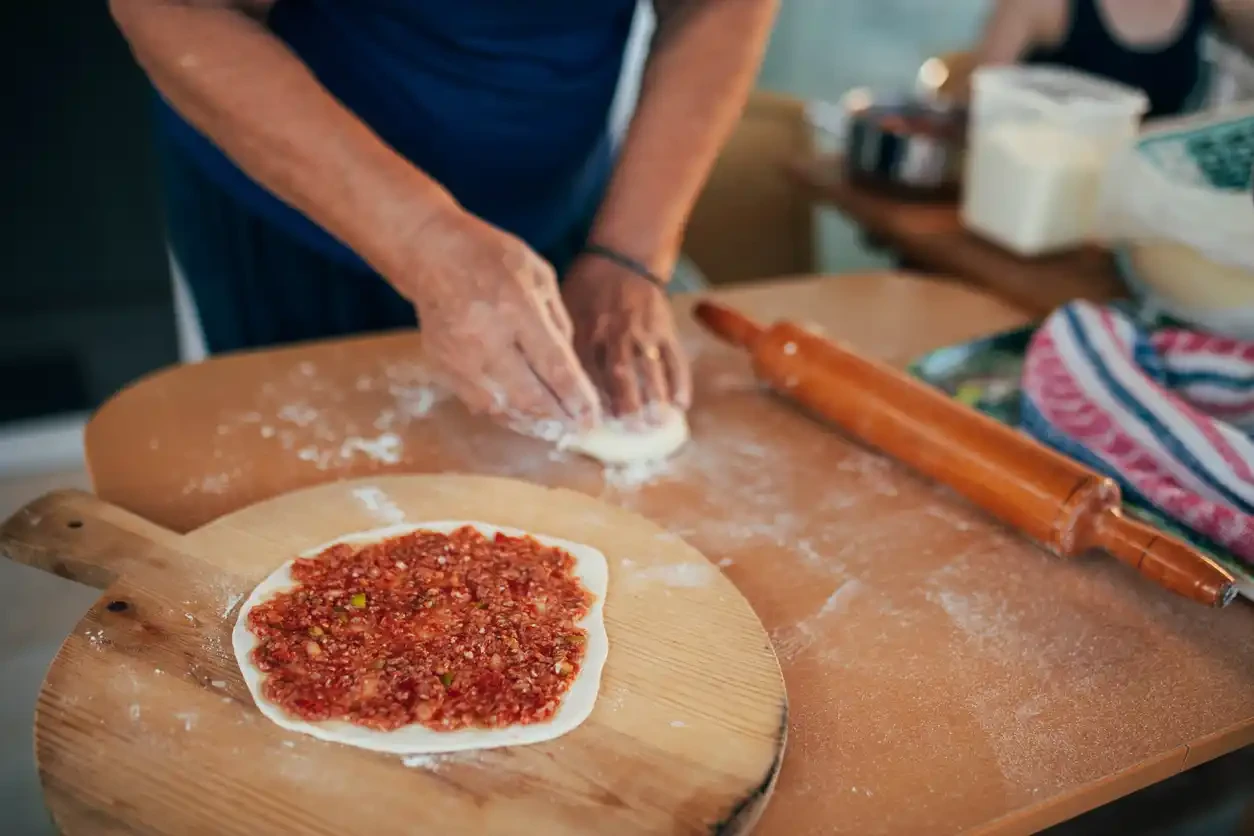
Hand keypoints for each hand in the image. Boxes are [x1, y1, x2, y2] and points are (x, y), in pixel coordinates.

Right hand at [392, 210, 600, 436]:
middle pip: (529, 397)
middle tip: (578, 429)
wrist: (430, 252)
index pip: (553, 366)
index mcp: (516, 308)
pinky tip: (523, 413)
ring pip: (503, 408)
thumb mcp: (538, 274)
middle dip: (559, 419)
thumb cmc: (491, 258)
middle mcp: (486, 338)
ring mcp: (460, 357)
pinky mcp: (442, 367)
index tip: (592, 418)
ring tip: (554, 426)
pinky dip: (505, 413)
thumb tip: (568, 367)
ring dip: (532, 422)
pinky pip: (479, 403)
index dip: (576, 398)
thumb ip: (558, 320)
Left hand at [561, 254, 691, 422]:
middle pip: (620, 373)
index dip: (589, 399)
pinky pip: (676, 358)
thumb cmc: (586, 289)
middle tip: (629, 432)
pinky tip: (681, 405)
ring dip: (654, 399)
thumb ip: (562, 342)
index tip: (591, 425)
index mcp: (586, 330)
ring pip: (650, 369)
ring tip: (656, 426)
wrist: (622, 259)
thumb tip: (553, 382)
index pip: (586, 370)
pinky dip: (680, 382)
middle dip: (626, 405)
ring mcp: (643, 332)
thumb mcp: (564, 308)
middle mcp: (615, 334)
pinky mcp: (665, 330)